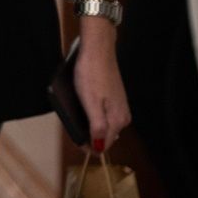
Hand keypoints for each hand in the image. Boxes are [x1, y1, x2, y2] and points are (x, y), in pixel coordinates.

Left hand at [73, 22, 131, 152]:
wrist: (98, 50)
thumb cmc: (92, 74)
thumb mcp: (91, 103)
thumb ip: (97, 127)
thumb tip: (99, 148)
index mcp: (118, 120)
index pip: (103, 145)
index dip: (88, 146)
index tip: (75, 141)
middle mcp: (123, 117)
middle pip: (104, 136)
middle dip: (88, 134)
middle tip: (74, 123)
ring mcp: (120, 108)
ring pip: (103, 125)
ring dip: (90, 124)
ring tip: (77, 113)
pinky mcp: (116, 99)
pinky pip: (103, 114)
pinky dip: (93, 113)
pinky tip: (84, 104)